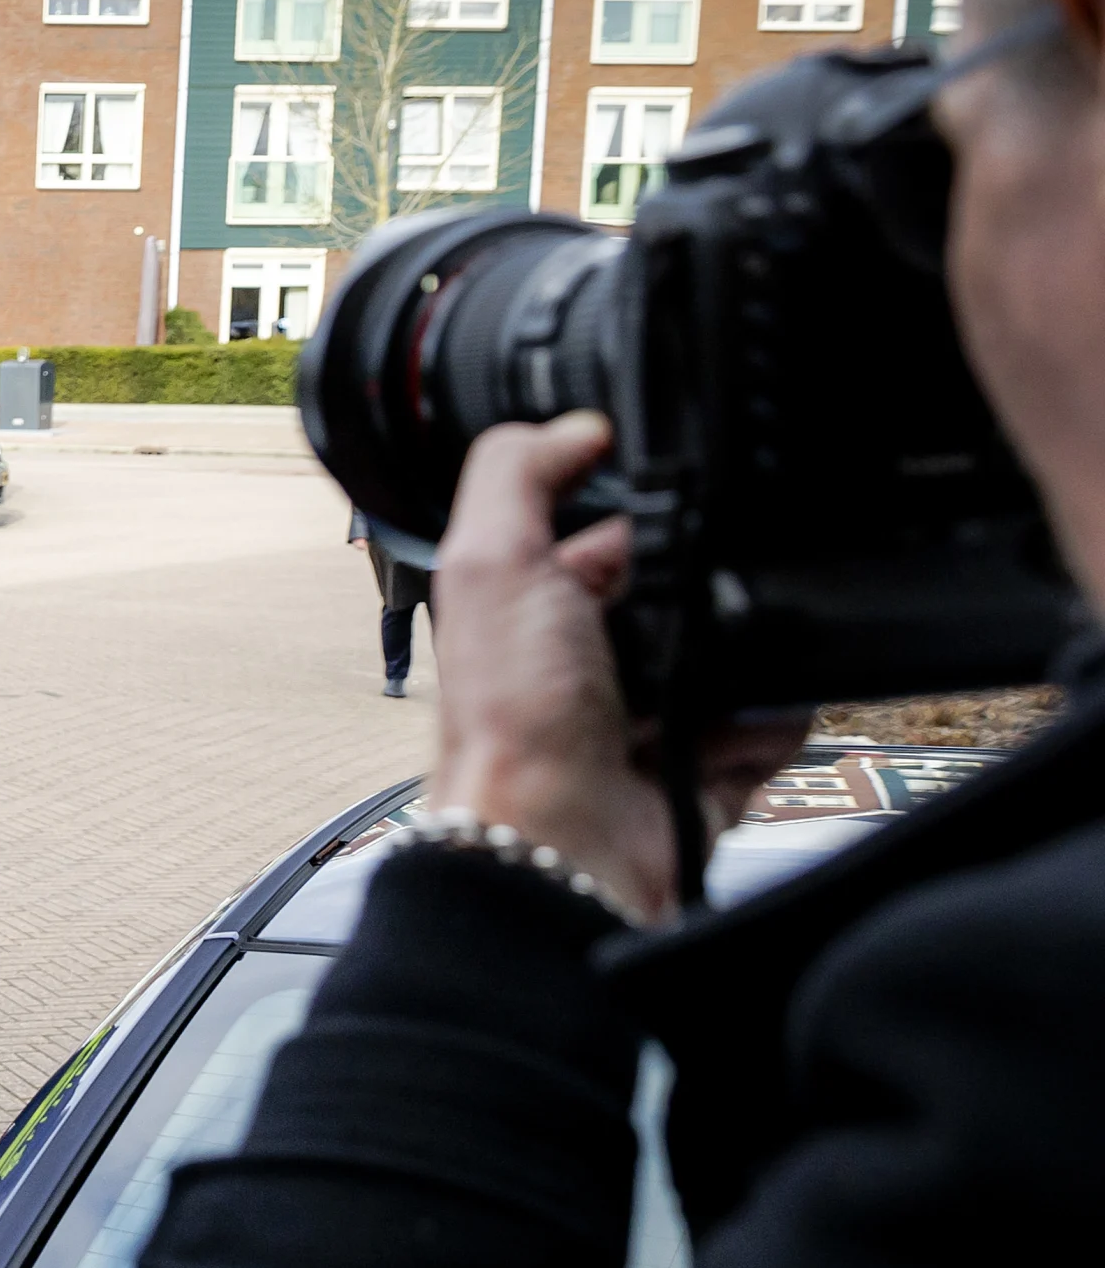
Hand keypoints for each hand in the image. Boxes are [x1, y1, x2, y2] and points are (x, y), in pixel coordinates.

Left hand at [429, 415, 808, 923]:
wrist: (559, 843)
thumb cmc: (512, 718)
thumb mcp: (494, 561)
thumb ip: (519, 473)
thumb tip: (575, 424)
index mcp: (536, 612)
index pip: (615, 539)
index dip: (651, 522)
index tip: (682, 513)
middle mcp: (587, 666)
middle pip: (691, 594)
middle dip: (719, 589)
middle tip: (718, 598)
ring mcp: (648, 722)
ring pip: (739, 659)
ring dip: (755, 656)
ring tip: (736, 662)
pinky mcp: (699, 774)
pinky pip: (770, 730)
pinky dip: (773, 724)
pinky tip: (751, 721)